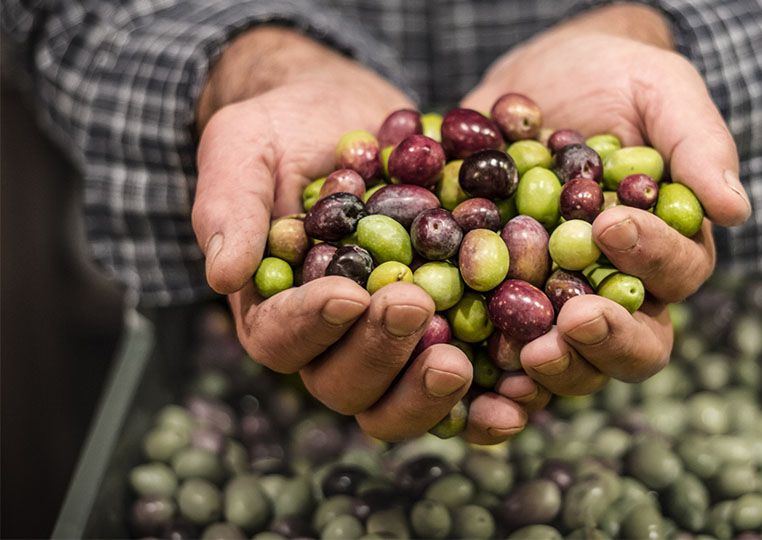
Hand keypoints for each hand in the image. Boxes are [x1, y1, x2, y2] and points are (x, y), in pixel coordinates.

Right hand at [191, 27, 528, 442]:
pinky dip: (486, 403)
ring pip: (399, 400)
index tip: (348, 293)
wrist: (353, 117)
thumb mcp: (246, 146)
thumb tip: (221, 273)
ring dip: (429, 391)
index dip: (312, 324)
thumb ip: (230, 205)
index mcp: (275, 308)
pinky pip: (463, 388)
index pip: (280, 338)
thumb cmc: (288, 129)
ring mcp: (389, 346)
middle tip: (415, 307)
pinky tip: (518, 396)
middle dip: (379, 352)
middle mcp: (330, 343)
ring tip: (462, 361)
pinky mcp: (446, 336)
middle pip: (343, 383)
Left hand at [463, 5, 751, 394]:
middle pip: (637, 345)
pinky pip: (504, 357)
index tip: (610, 226)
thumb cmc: (611, 78)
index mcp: (668, 248)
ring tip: (526, 352)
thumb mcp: (658, 89)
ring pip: (575, 364)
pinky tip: (475, 376)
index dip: (650, 257)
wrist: (533, 81)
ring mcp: (560, 305)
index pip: (677, 274)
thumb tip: (735, 210)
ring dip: (556, 368)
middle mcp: (620, 289)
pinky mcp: (502, 306)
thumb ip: (698, 143)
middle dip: (608, 340)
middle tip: (572, 322)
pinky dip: (494, 378)